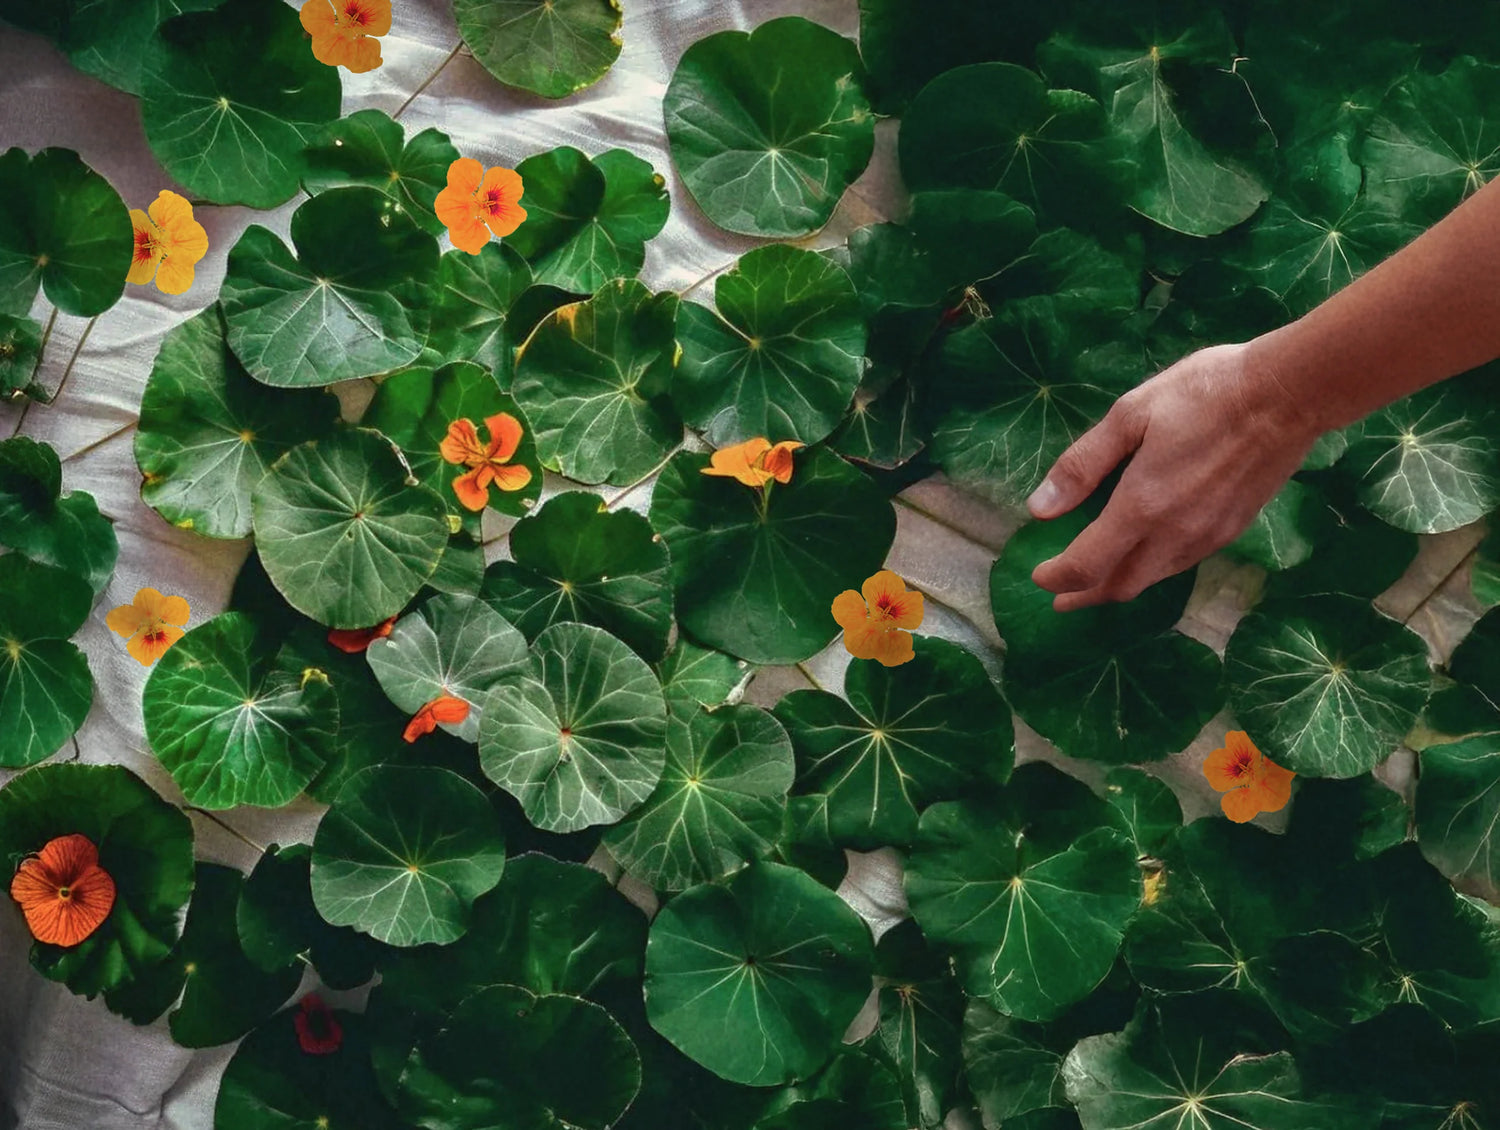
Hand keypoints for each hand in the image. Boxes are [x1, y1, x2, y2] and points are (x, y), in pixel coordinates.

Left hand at [1026, 340, 1324, 611]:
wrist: (1288, 394)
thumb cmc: (1204, 393)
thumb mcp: (1131, 414)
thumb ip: (1083, 464)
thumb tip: (1041, 508)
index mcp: (1142, 508)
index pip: (1087, 567)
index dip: (1057, 579)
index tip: (1038, 576)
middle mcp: (1174, 536)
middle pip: (1120, 586)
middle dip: (1084, 595)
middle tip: (1061, 595)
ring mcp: (1208, 537)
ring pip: (1153, 580)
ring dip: (1118, 585)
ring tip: (1095, 580)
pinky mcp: (1232, 531)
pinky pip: (1180, 565)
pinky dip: (1151, 570)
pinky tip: (1144, 555)